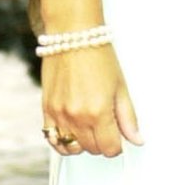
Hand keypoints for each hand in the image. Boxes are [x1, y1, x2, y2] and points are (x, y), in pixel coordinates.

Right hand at [41, 45, 142, 159]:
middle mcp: (77, 116)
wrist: (73, 35)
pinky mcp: (46, 109)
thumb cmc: (99, 56)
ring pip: (72, 147)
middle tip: (107, 126)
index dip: (118, 144)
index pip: (110, 149)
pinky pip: (52, 139)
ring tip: (90, 128)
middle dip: (103, 142)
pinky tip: (72, 132)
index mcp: (99, 112)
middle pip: (92, 149)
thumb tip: (137, 140)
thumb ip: (128, 118)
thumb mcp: (121, 87)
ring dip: (83, 143)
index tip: (119, 134)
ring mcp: (59, 114)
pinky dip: (63, 141)